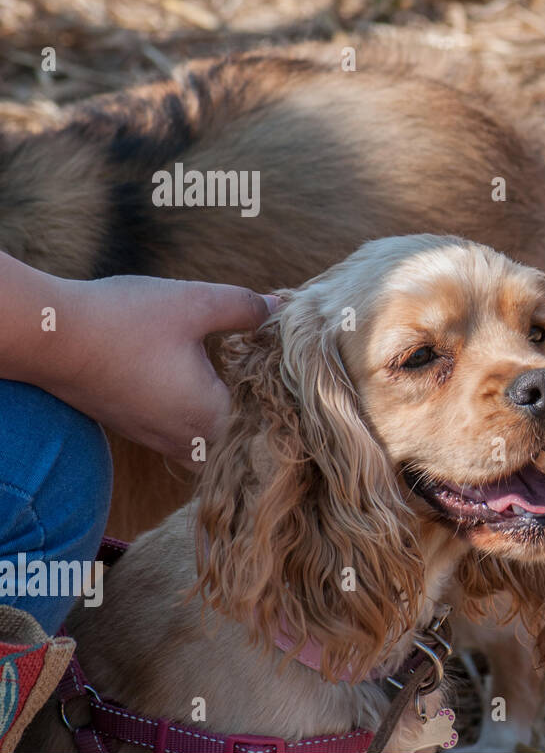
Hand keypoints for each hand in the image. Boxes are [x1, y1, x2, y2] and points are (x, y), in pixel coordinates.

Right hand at [41, 275, 277, 468]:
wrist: (50, 337)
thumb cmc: (126, 320)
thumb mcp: (196, 303)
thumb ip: (244, 308)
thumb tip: (278, 309)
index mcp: (210, 417)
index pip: (266, 429)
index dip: (281, 404)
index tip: (286, 375)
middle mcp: (186, 440)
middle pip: (241, 447)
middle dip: (258, 421)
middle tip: (269, 385)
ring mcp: (157, 439)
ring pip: (209, 449)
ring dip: (226, 425)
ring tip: (239, 387)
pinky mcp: (135, 429)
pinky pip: (181, 440)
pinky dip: (197, 423)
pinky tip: (199, 388)